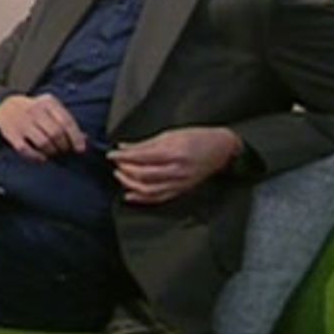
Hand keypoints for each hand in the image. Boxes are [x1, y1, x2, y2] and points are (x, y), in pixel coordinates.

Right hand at [0, 93, 87, 162]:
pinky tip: (41, 157)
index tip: (80, 149)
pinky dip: (36, 156)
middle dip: (63, 146)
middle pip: (56, 133)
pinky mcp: (11, 134)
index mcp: (48, 103)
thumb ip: (65, 121)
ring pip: (43, 142)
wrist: (5, 106)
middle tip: (64, 151)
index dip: (75, 137)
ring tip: (54, 153)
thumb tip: (84, 138)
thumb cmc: (34, 110)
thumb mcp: (50, 108)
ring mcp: (22, 122)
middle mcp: (35, 111)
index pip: (66, 121)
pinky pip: (26, 149)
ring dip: (52, 151)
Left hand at [108, 127, 244, 204]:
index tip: (111, 155)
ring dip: (130, 185)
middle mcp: (177, 169)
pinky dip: (142, 199)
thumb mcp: (170, 134)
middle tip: (116, 164)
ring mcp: (180, 182)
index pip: (141, 157)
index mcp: (174, 152)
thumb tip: (122, 147)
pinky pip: (159, 198)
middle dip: (125, 170)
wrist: (222, 149)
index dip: (123, 157)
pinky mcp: (181, 190)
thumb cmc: (197, 137)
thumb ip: (145, 143)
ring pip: (149, 190)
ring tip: (120, 176)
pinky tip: (130, 195)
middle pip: (143, 175)